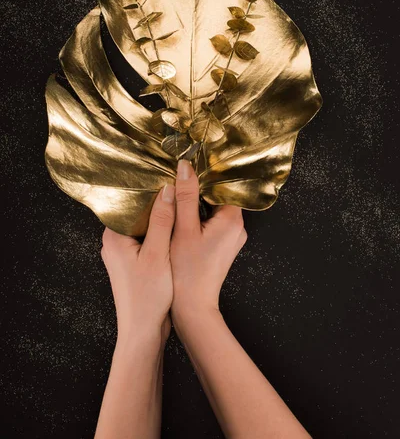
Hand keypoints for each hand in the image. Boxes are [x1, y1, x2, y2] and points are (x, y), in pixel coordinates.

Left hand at [101, 184, 174, 342]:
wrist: (143, 332)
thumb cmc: (147, 297)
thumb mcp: (157, 254)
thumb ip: (161, 220)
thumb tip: (167, 189)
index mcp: (113, 235)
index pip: (130, 201)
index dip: (150, 189)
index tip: (170, 177)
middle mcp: (115, 241)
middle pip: (138, 212)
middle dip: (159, 202)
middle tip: (180, 188)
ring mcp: (124, 252)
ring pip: (145, 225)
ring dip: (162, 218)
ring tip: (182, 204)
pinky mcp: (135, 262)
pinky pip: (148, 238)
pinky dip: (162, 233)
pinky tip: (178, 228)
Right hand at [170, 159, 246, 317]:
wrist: (193, 306)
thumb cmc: (187, 270)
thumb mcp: (183, 228)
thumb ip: (186, 196)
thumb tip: (185, 167)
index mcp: (232, 219)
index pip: (224, 185)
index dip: (206, 176)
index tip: (188, 169)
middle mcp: (238, 227)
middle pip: (219, 197)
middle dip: (200, 190)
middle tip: (178, 183)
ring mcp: (232, 238)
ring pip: (215, 210)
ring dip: (197, 204)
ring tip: (178, 200)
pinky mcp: (223, 246)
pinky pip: (213, 223)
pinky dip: (199, 218)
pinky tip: (182, 219)